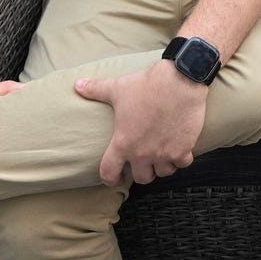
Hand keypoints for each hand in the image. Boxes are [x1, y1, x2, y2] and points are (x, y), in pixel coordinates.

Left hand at [74, 61, 207, 185]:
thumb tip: (77, 85)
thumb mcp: (118, 88)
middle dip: (143, 171)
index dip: (111, 179)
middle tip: (145, 161)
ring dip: (163, 165)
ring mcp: (164, 153)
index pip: (109, 173)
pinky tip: (181, 147)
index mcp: (123, 143)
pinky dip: (182, 157)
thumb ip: (96, 90)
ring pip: (163, 172)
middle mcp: (142, 153)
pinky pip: (183, 163)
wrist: (180, 80)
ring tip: (163, 154)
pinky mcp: (184, 148)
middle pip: (142, 178)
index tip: (116, 179)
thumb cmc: (147, 85)